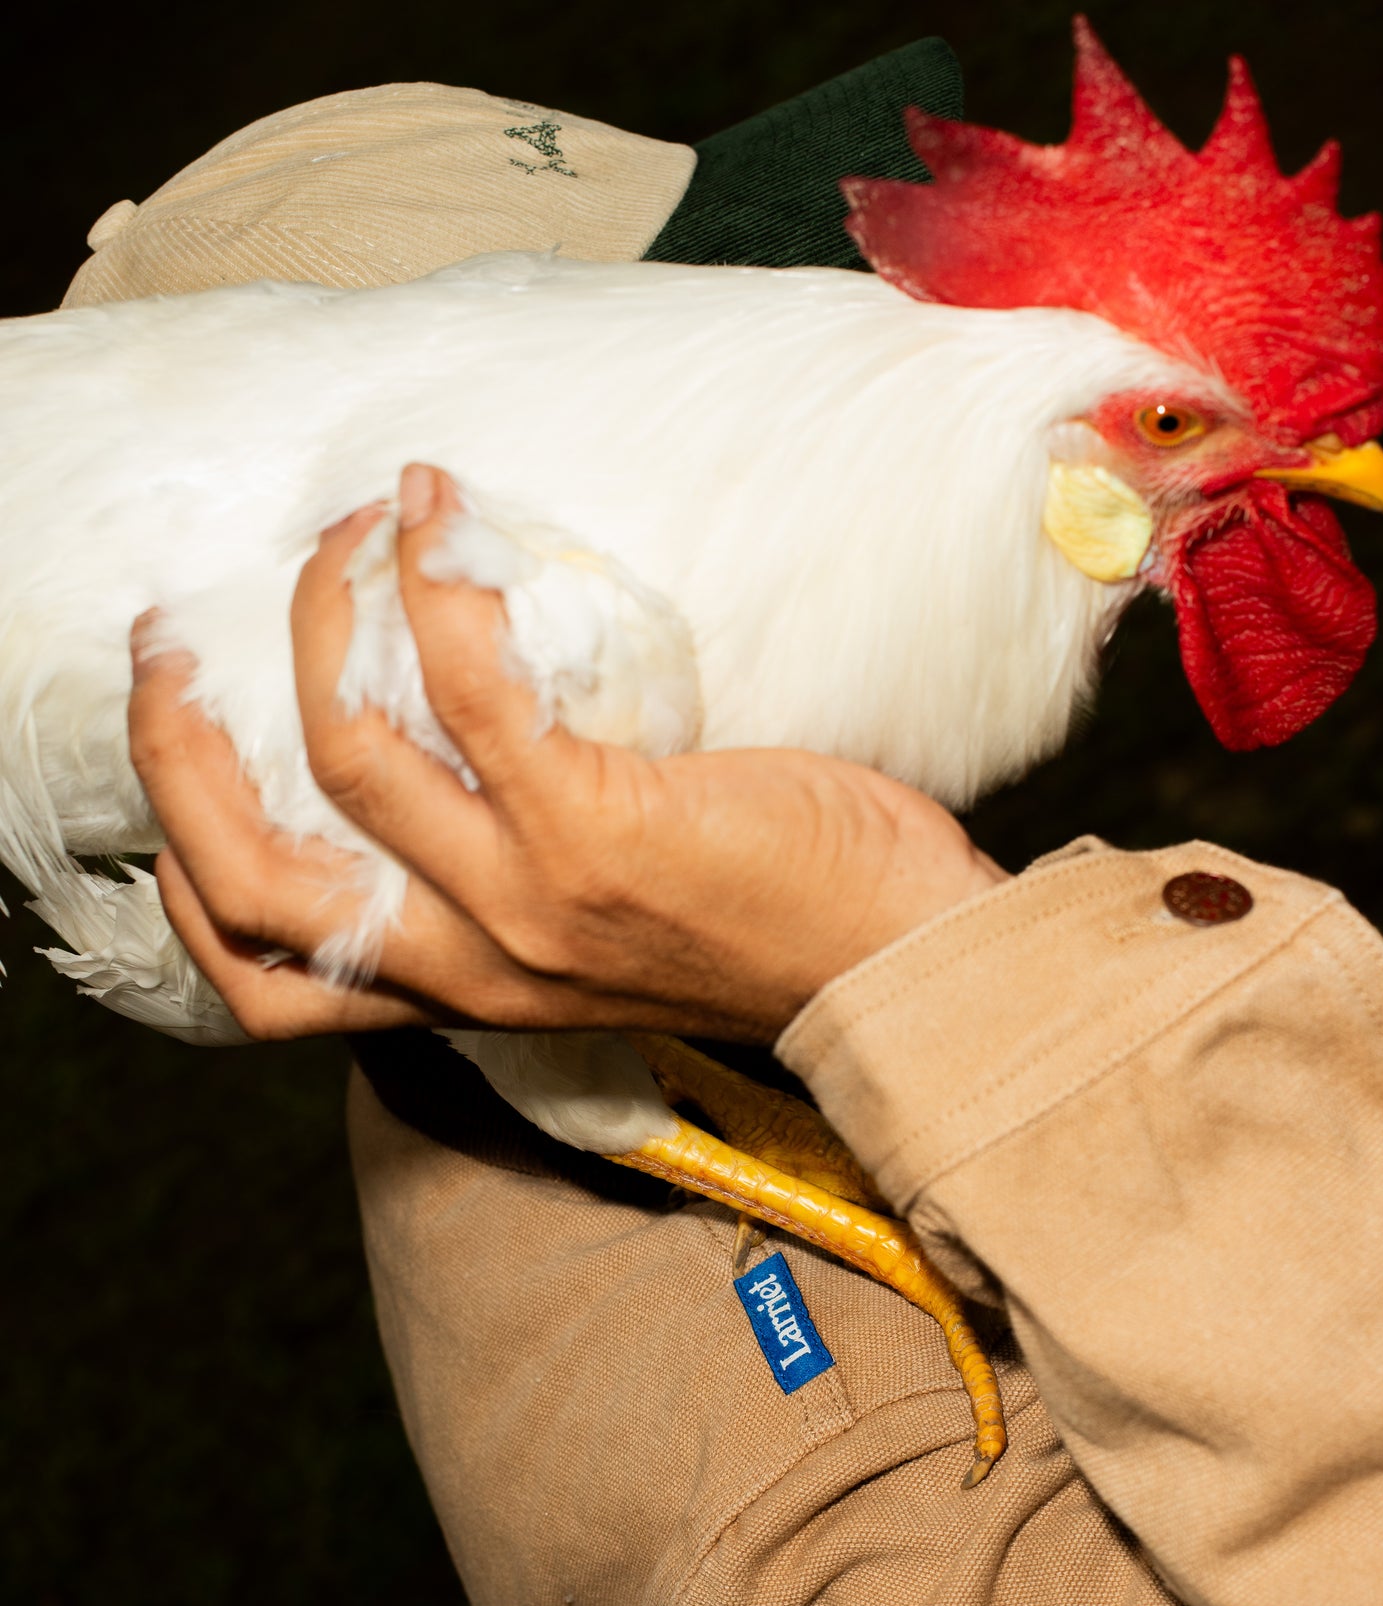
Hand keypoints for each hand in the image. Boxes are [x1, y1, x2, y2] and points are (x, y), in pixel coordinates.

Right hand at [129, 464, 1007, 1042]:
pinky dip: (438, 591)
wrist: (896, 962)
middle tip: (172, 643)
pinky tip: (439, 523)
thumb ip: (508, 886)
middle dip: (179, 753)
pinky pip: (471, 690)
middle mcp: (471, 964)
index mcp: (462, 992)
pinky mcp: (592, 832)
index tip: (185, 762)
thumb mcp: (593, 941)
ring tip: (354, 532)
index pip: (265, 983)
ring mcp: (524, 903)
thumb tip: (452, 761)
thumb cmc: (763, 926)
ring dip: (324, 622)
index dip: (189, 878)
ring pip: (344, 759)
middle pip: (250, 882)